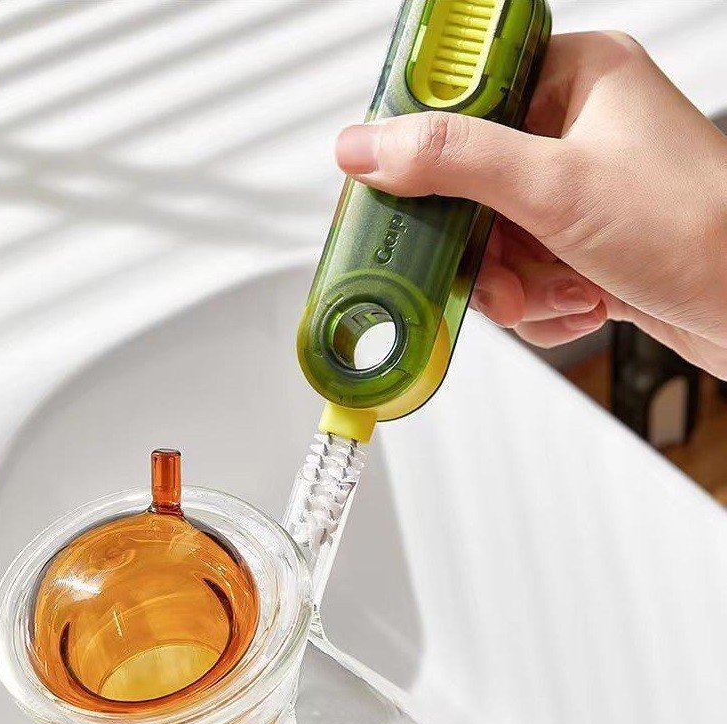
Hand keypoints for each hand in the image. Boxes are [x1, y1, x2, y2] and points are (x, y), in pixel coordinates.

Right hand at [336, 32, 726, 375]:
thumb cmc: (696, 229)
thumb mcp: (555, 187)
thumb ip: (453, 161)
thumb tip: (368, 146)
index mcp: (575, 80)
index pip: (464, 100)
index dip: (427, 154)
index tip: (401, 195)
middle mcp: (577, 131)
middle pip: (473, 188)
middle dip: (485, 251)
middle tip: (498, 278)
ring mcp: (583, 192)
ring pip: (498, 243)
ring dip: (519, 286)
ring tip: (558, 295)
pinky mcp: (589, 245)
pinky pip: (528, 275)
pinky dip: (544, 303)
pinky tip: (581, 306)